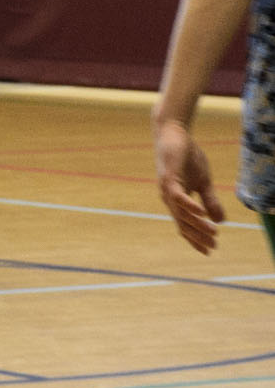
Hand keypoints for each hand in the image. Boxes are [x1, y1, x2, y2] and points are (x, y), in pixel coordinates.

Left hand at [156, 120, 225, 252]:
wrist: (175, 135)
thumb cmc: (187, 158)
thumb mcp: (203, 182)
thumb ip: (210, 201)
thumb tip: (220, 220)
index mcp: (177, 200)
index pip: (184, 224)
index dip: (195, 238)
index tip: (208, 251)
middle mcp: (169, 198)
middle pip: (183, 223)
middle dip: (198, 236)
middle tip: (213, 247)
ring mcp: (167, 189)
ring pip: (181, 213)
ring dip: (197, 224)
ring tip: (213, 233)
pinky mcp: (169, 178)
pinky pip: (178, 196)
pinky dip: (189, 206)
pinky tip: (201, 213)